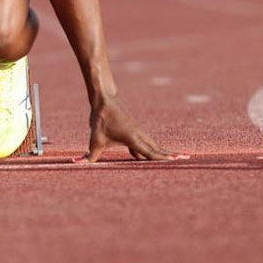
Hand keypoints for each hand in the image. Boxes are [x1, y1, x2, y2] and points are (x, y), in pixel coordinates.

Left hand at [75, 95, 189, 162]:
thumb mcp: (94, 139)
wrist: (104, 100)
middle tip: (184, 159)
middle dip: (168, 155)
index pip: (150, 152)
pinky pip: (143, 144)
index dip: (163, 157)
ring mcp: (137, 133)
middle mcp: (139, 135)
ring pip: (151, 146)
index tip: (176, 160)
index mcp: (133, 139)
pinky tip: (146, 158)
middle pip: (156, 149)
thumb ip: (89, 155)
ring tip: (174, 158)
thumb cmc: (100, 120)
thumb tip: (77, 163)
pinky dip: (149, 150)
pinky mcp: (132, 131)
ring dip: (160, 152)